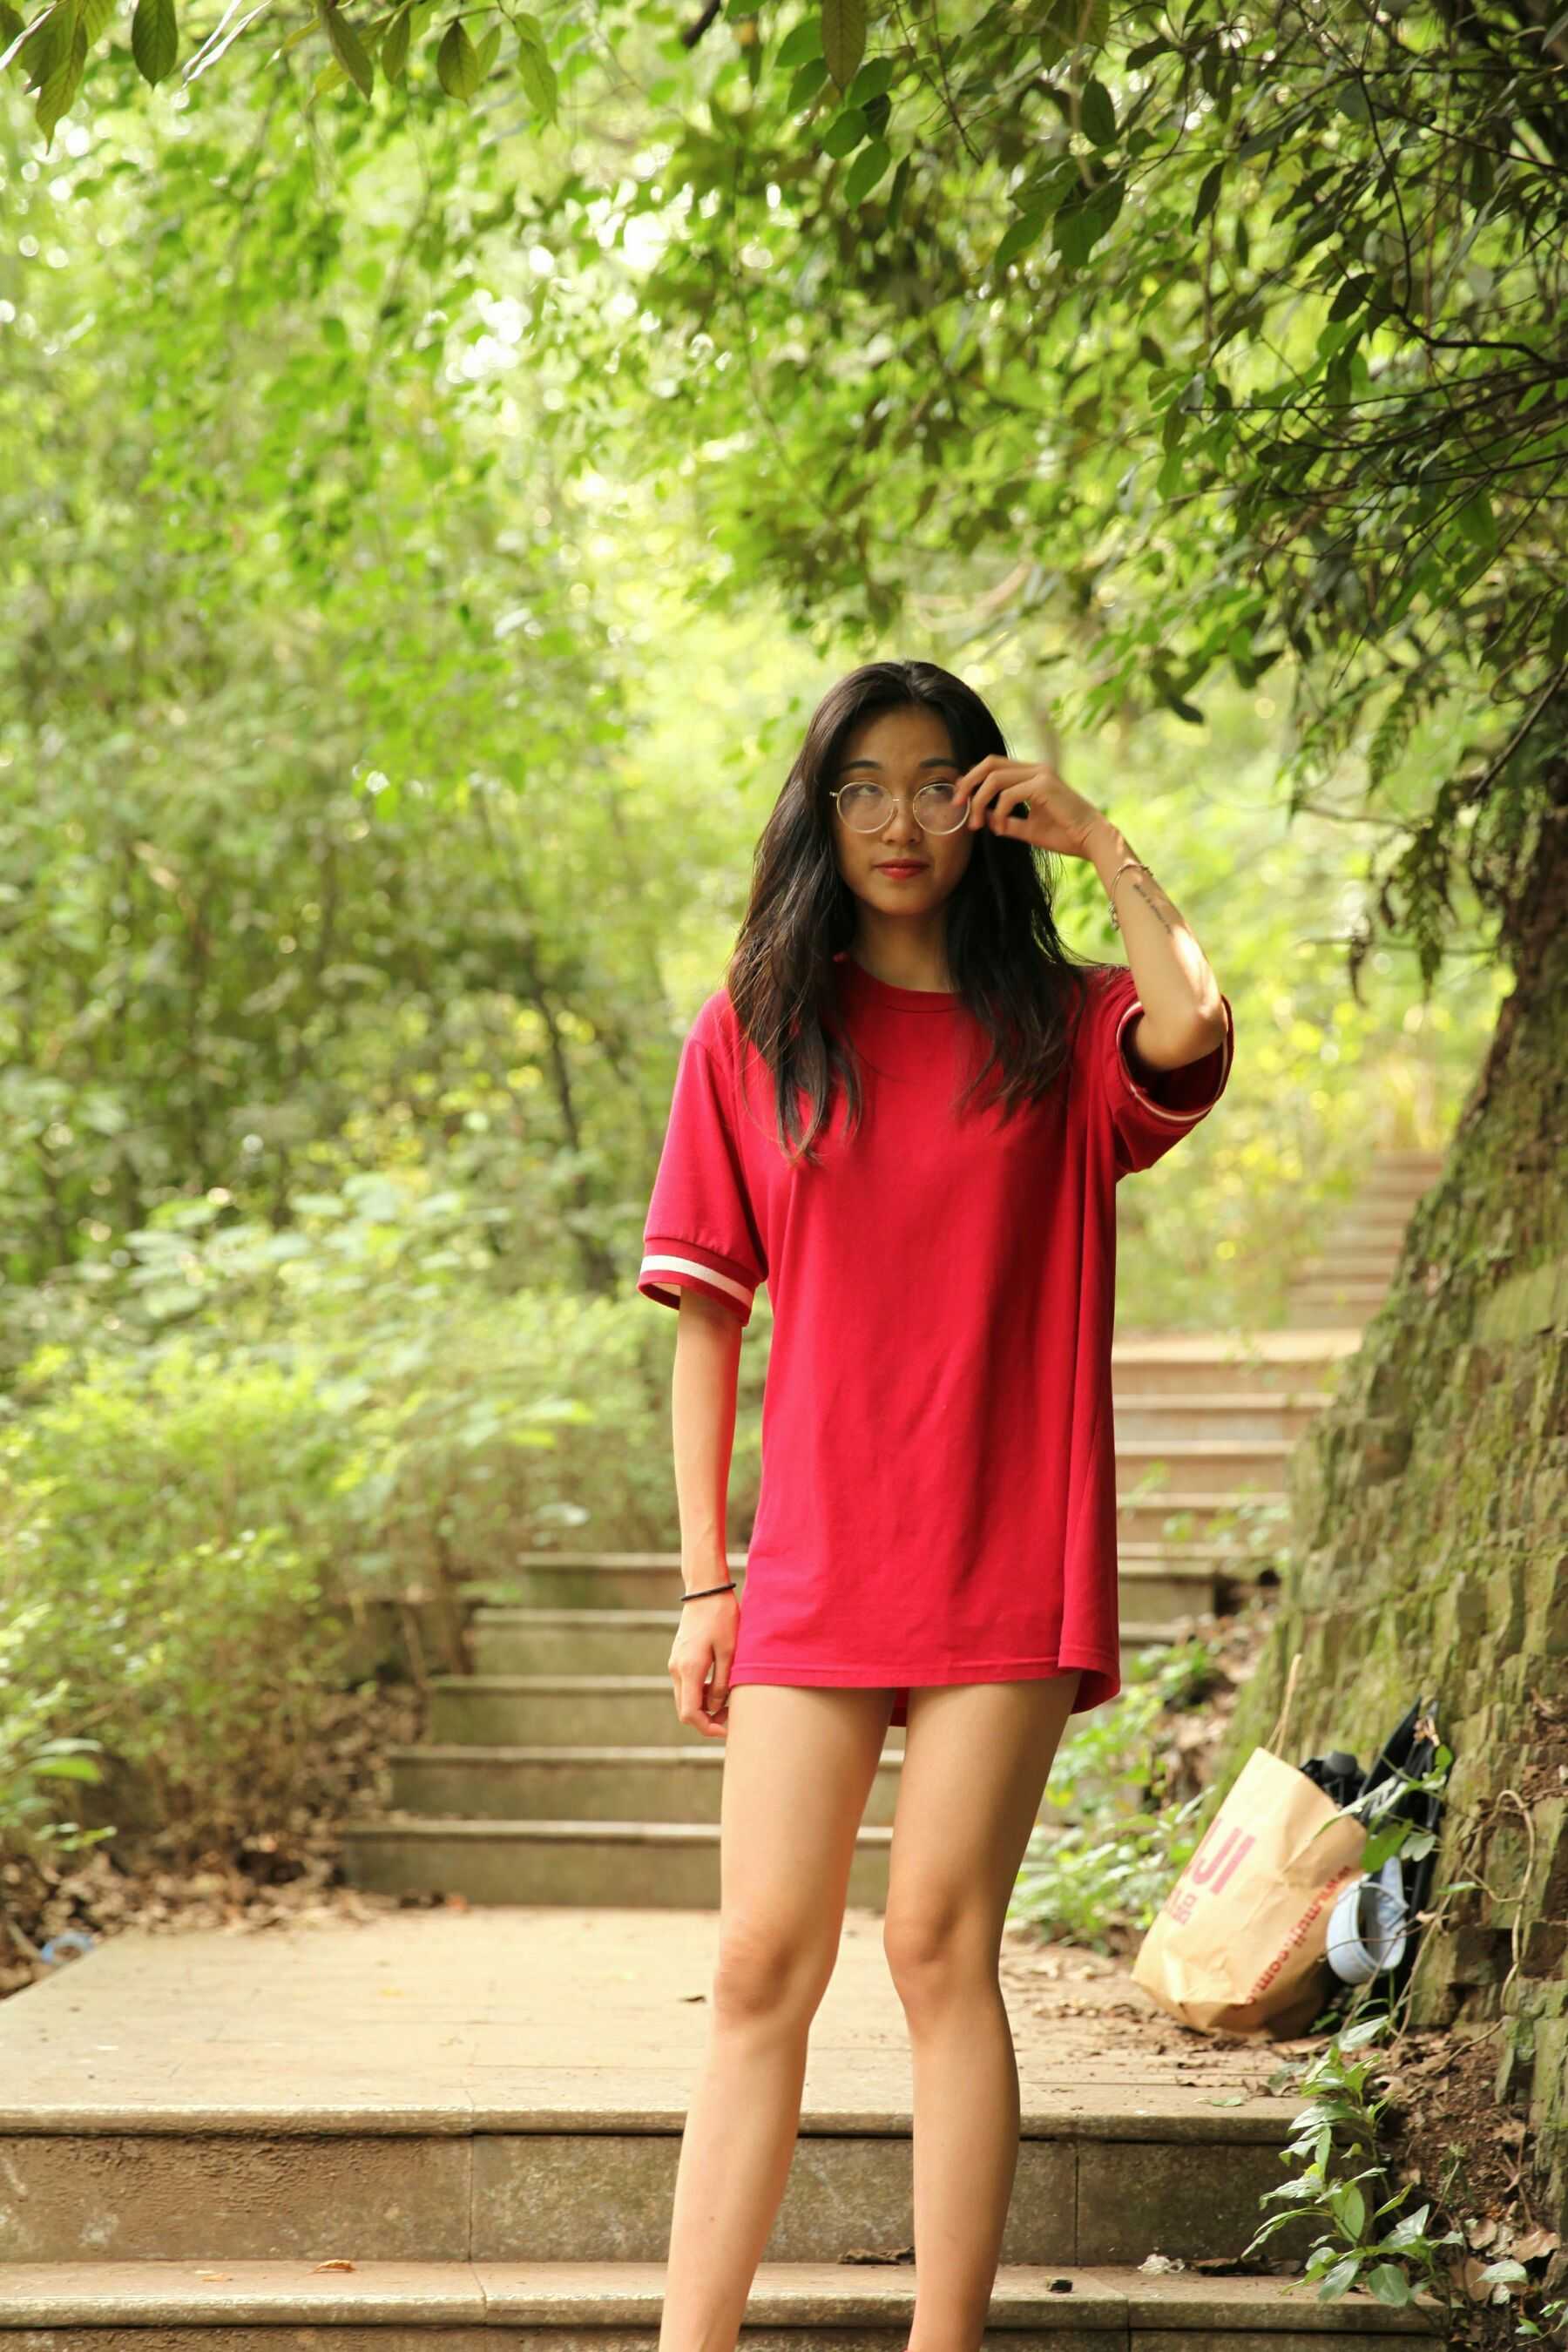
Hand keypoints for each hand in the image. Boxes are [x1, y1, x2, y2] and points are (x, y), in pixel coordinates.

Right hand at [669, 1590, 737, 1739]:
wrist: (705, 1591)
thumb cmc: (722, 1618)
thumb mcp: (729, 1652)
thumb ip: (722, 1683)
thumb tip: (716, 1707)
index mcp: (689, 1669)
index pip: (690, 1714)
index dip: (708, 1728)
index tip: (728, 1729)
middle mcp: (676, 1669)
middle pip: (685, 1709)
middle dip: (707, 1719)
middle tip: (733, 1717)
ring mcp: (675, 1663)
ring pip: (685, 1698)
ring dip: (704, 1706)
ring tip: (730, 1701)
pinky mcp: (679, 1657)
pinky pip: (686, 1685)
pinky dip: (700, 1693)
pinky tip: (720, 1685)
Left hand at [952, 756, 1105, 856]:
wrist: (1092, 840)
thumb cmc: (1065, 835)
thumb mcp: (1028, 828)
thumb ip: (1008, 821)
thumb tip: (987, 820)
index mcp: (1033, 774)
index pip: (994, 766)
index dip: (973, 779)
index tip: (960, 800)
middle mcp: (1036, 769)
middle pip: (989, 763)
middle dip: (968, 783)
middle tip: (957, 805)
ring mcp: (1041, 774)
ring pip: (994, 778)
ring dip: (980, 802)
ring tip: (977, 824)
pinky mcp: (1044, 786)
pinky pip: (1008, 795)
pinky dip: (999, 812)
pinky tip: (1001, 827)